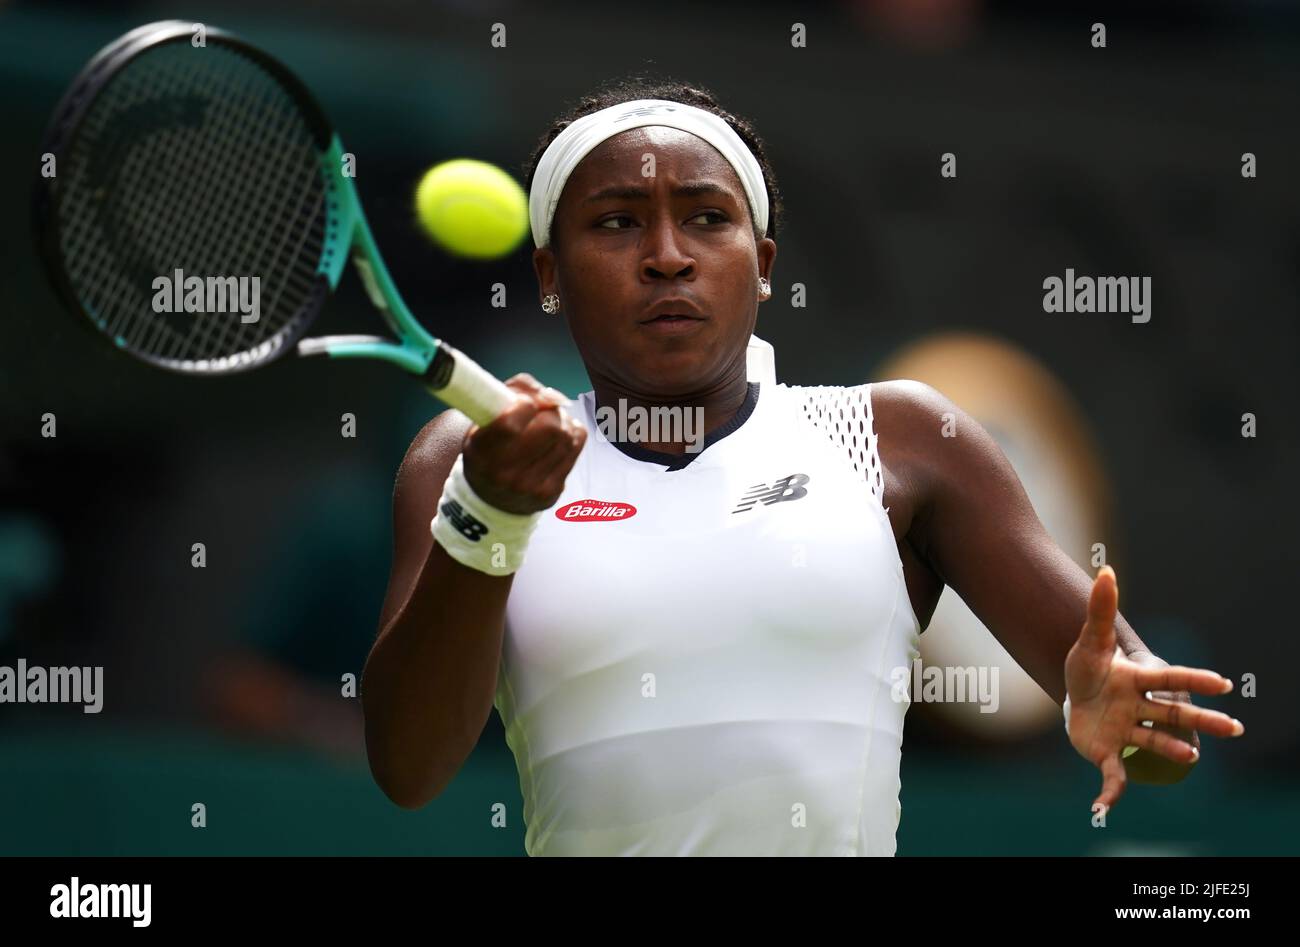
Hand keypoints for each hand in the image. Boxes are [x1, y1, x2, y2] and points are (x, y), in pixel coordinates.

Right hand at [461, 373, 585, 514]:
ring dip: (563, 422)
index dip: (525, 404)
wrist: (492, 498)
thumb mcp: (485, 418)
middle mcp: (505, 474)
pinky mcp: (551, 492)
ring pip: (567, 436)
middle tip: (541, 413)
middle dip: (550, 412)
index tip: (523, 404)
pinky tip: (558, 437)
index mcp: (481, 453)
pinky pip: (576, 447)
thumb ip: (516, 391)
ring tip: (549, 424)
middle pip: (550, 428)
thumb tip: (554, 397)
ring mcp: (530, 486)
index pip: (510, 424)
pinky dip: (572, 434)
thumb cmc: (490, 447)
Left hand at [1063, 565, 1243, 812]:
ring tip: (1191, 758)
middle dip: (1202, 721)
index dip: (1193, 680)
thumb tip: (1106, 569)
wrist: (1076, 694)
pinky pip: (1115, 776)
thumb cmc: (1089, 667)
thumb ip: (1099, 609)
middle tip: (1233, 728)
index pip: (1168, 678)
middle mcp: (1139, 708)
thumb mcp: (1088, 640)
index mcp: (1138, 680)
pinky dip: (1111, 794)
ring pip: (1152, 743)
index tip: (1221, 681)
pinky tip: (1103, 809)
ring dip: (1171, 751)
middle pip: (1174, 715)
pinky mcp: (1108, 753)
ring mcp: (1127, 732)